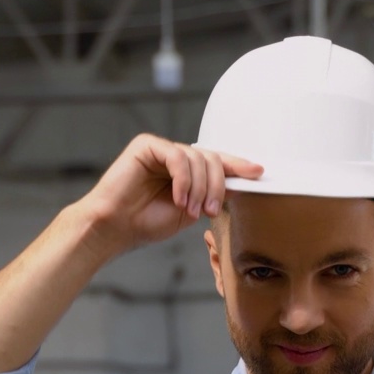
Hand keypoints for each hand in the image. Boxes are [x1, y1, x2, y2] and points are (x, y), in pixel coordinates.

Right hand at [79, 134, 262, 254]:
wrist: (114, 228)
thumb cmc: (145, 223)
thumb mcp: (190, 210)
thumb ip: (210, 194)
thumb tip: (237, 183)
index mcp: (185, 172)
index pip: (217, 162)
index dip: (238, 165)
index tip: (258, 173)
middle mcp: (175, 157)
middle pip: (212, 158)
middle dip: (217, 186)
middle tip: (211, 211)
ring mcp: (161, 149)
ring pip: (198, 158)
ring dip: (200, 188)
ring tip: (190, 210)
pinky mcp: (147, 145)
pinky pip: (177, 157)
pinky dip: (184, 180)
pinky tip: (178, 199)